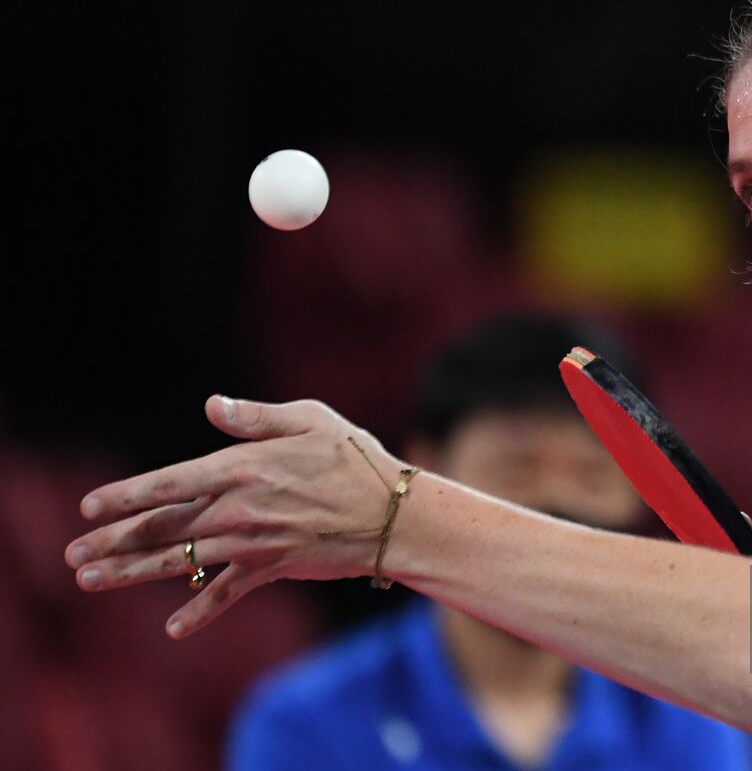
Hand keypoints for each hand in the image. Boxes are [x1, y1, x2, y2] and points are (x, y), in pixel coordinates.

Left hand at [65, 395, 408, 637]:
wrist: (394, 516)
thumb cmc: (357, 459)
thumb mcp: (311, 420)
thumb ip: (257, 417)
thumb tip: (212, 406)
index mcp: (243, 468)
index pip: (169, 484)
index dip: (126, 496)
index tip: (88, 506)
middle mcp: (239, 510)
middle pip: (163, 528)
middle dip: (113, 541)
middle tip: (73, 555)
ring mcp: (252, 544)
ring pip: (180, 562)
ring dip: (131, 573)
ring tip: (92, 580)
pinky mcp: (272, 569)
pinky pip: (227, 594)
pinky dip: (200, 612)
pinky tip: (173, 630)